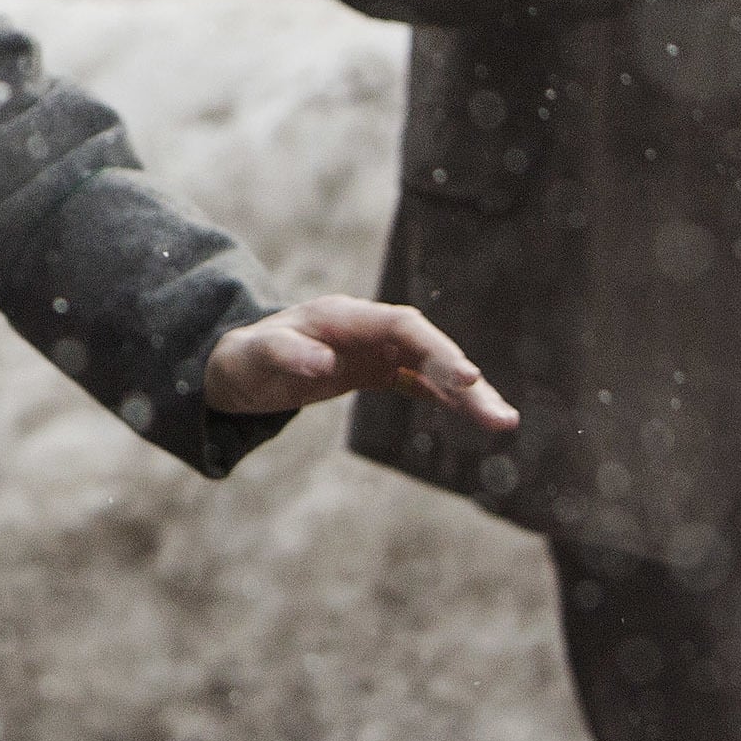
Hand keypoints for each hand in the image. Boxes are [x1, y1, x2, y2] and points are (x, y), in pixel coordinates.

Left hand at [203, 296, 517, 434]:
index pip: (403, 326)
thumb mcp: (258, 358)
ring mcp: (376, 349)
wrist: (238, 365)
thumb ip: (288, 355)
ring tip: (502, 423)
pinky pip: (420, 383)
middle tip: (498, 415)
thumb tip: (324, 363)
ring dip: (466, 394)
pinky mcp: (376, 370)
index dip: (437, 348)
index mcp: (345, 317)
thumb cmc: (246, 358)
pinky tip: (477, 418)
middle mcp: (368, 329)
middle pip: (427, 346)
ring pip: (431, 367)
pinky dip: (447, 399)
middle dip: (464, 378)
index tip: (467, 376)